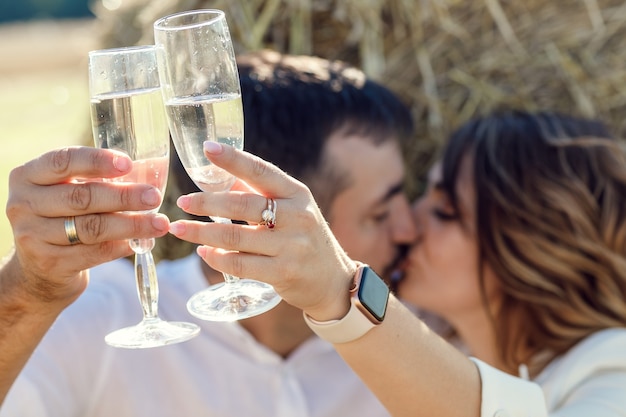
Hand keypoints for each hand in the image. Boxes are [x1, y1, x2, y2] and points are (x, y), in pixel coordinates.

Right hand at [4, 146, 168, 306]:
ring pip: (92, 227)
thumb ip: (98, 179)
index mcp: (27, 177)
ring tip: (159, 223)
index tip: (128, 163)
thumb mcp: (68, 192)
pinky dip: (122, 245)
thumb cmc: (62, 219)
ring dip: (132, 225)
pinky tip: (142, 241)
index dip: (97, 161)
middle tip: (154, 196)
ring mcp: (33, 237)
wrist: (38, 270)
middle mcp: (23, 205)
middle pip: (82, 197)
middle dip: (124, 196)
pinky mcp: (50, 264)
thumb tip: (150, 168)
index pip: (62, 161)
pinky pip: (95, 253)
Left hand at [169, 142, 356, 320]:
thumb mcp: (293, 210)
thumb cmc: (305, 239)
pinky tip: (204, 252)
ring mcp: (292, 247)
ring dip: (202, 233)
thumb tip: (223, 179)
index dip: (233, 159)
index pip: (261, 171)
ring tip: (180, 229)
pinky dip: (217, 258)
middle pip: (242, 205)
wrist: (333, 280)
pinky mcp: (284, 273)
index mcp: (297, 194)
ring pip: (235, 237)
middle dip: (206, 203)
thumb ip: (261, 195)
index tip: (207, 148)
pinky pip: (241, 264)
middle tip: (182, 202)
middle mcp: (297, 217)